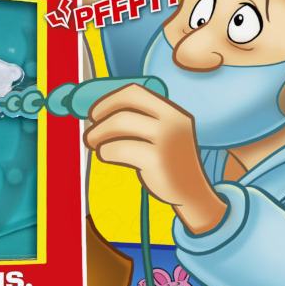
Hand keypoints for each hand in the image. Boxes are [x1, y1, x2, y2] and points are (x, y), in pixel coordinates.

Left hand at [82, 84, 227, 234]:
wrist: (193, 192)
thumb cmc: (169, 160)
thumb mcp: (164, 134)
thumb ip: (142, 120)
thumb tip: (98, 112)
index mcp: (172, 112)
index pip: (134, 93)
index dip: (109, 100)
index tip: (95, 113)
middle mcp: (171, 122)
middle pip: (122, 111)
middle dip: (99, 121)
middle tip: (91, 133)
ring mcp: (165, 141)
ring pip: (119, 125)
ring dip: (98, 134)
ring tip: (93, 143)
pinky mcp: (157, 161)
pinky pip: (119, 149)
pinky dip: (105, 151)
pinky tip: (105, 155)